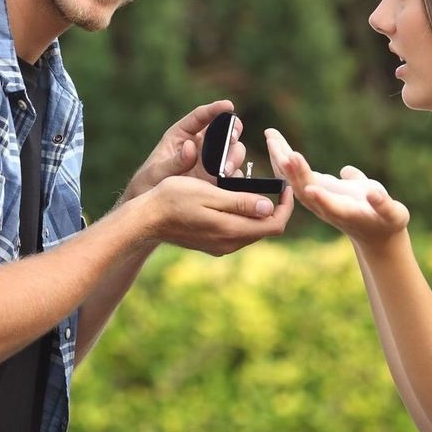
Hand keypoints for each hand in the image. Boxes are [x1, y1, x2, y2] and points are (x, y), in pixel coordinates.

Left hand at [122, 99, 244, 202]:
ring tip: (225, 170)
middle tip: (232, 138)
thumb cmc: (147, 185)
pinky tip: (230, 183)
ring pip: (233, 152)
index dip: (215, 109)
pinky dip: (235, 177)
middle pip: (224, 132)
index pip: (200, 117)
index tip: (228, 105)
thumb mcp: (155, 173)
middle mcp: (200, 146)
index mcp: (181, 135)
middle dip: (232, 132)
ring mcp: (211, 163)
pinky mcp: (217, 180)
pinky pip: (233, 175)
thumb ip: (173, 162)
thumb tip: (191, 147)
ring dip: (234, 158)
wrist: (151, 212)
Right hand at [135, 175, 292, 255]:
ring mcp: (220, 246)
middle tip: (273, 184)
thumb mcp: (209, 193)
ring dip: (258, 212)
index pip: (274, 224)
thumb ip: (240, 202)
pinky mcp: (211, 245)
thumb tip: (269, 207)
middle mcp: (229, 244)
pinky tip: (234, 201)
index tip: (284, 186)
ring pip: (252, 231)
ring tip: (254, 189)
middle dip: (274, 208)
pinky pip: (237, 232)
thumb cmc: (173, 199)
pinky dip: (243, 217)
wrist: (146, 219)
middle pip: (265, 229)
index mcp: (232, 230)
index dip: (285, 206)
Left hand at [265, 129, 409, 246]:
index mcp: (344, 212)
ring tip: (271, 136)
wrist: (374, 232)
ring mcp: (316, 198)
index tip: (311, 187)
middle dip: (292, 169)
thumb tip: (373, 192)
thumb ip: (382, 204)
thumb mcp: (392, 214)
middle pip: (304, 188)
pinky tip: (276, 142)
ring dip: (281, 159)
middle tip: (278, 146)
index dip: (320, 197)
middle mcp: (325, 207)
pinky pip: (294, 174)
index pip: (329, 205)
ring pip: (294, 180)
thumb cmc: (387, 220)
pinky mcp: (315, 189)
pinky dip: (284, 158)